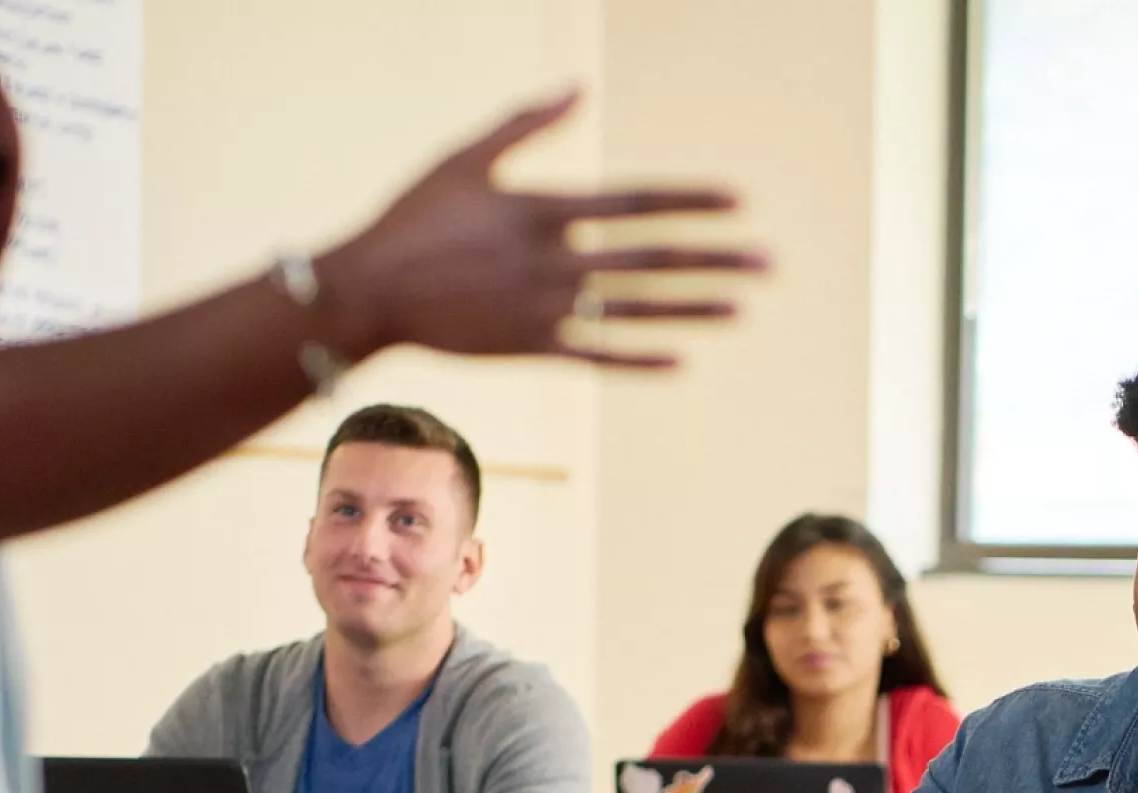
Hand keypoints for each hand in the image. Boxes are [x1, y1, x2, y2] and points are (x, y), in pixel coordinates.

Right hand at [317, 89, 764, 366]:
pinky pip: (596, 355)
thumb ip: (526, 123)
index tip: (740, 203)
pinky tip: (682, 359)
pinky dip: (639, 358)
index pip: (636, 202)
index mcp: (543, 209)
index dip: (691, 202)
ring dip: (693, 308)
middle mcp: (554, 260)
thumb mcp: (466, 158)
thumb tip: (579, 88)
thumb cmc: (413, 218)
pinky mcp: (529, 347)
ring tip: (743, 307)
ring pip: (635, 310)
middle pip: (651, 259)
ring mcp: (544, 308)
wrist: (367, 291)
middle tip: (770, 263)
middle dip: (716, 259)